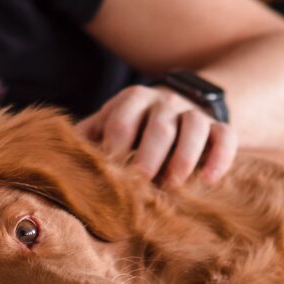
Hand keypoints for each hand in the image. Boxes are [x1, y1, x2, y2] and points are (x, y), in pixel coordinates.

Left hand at [76, 84, 236, 185]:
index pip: (122, 118)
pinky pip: (226, 137)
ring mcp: (194, 113)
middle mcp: (165, 102)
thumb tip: (58, 162)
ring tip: (174, 183)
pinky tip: (208, 181)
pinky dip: (220, 158)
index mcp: (133, 100)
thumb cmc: (133, 127)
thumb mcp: (108, 124)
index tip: (110, 170)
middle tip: (141, 180)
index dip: (116, 144)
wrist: (178, 107)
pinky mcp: (219, 127)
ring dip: (185, 155)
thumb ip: (88, 138)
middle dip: (150, 153)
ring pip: (195, 126)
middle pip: (160, 124)